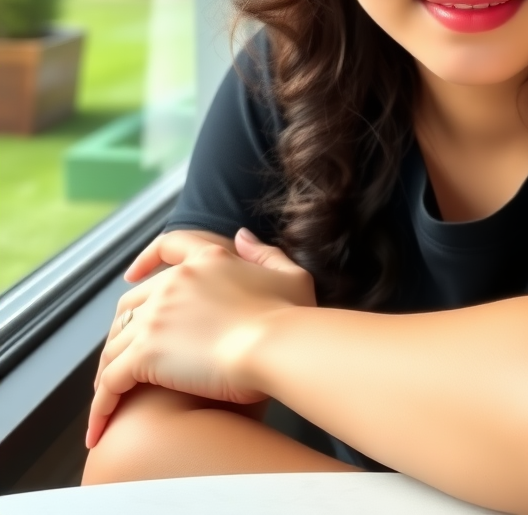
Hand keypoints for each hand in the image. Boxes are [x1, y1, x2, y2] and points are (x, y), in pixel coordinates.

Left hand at [87, 229, 314, 448]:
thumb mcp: (289, 275)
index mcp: (208, 260)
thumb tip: (241, 236)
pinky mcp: (145, 353)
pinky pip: (110, 382)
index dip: (147, 258)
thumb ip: (263, 253)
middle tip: (126, 353)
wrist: (275, 345)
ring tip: (111, 396)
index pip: (169, 245)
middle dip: (123, 327)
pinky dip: (101, 405)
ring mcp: (156, 316)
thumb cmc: (291, 316)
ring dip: (109, 368)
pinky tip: (100, 428)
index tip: (132, 273)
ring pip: (115, 343)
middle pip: (131, 302)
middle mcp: (175, 282)